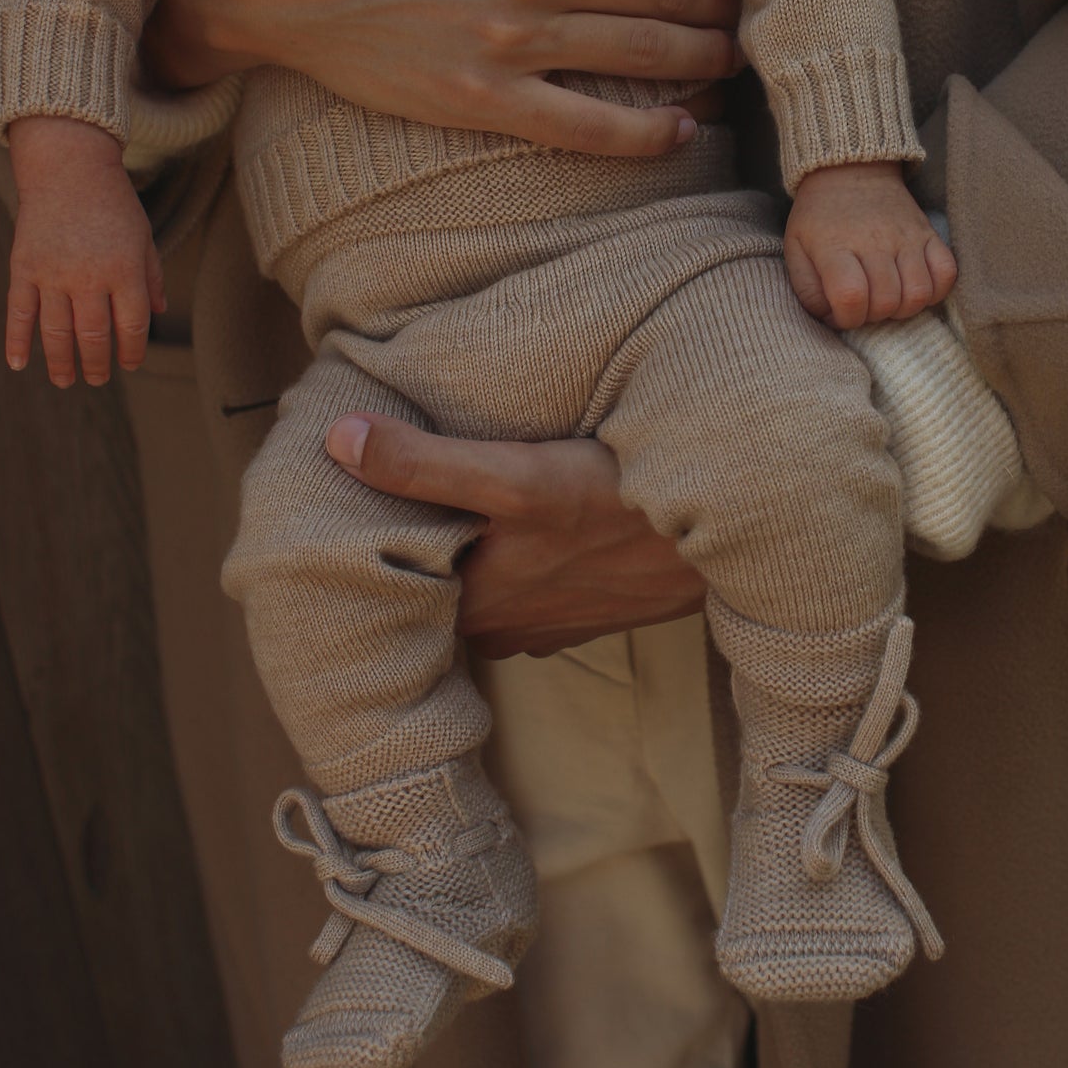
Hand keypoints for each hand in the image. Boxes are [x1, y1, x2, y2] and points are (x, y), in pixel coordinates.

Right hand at [5, 118, 166, 385]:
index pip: (132, 325)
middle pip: (94, 336)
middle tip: (98, 379)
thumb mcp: (143, 236)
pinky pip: (19, 312)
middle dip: (97, 365)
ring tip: (66, 380)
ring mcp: (53, 273)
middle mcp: (89, 276)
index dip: (132, 351)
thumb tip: (157, 313)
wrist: (68, 168)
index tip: (130, 364)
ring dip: (61, 363)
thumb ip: (151, 276)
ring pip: (57, 332)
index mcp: (125, 270)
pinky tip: (20, 365)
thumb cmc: (112, 203)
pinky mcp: (25, 267)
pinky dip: (17, 341)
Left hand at [324, 413, 703, 656]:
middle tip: (389, 493)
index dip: (370, 540)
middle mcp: (506, 628)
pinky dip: (519, 566)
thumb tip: (338, 440)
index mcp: (476, 603)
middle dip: (418, 546)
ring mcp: (551, 625)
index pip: (396, 582)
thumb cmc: (620, 505)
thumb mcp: (519, 479)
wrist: (729, 536)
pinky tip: (523, 529)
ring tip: (451, 505)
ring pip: (486, 592)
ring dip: (471, 559)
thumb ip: (425, 465)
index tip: (343, 502)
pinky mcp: (591, 612)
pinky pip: (533, 593)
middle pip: (440, 587)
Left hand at [783, 162, 957, 327]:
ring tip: (887, 299)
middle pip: (886, 301)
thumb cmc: (819, 217)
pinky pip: (947, 273)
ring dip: (903, 308)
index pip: (850, 296)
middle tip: (863, 305)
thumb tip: (832, 318)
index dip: (847, 318)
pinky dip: (935, 291)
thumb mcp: (796, 249)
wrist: (849, 170)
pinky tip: (914, 288)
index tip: (841, 313)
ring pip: (918, 294)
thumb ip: (807, 290)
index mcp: (835, 246)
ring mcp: (906, 237)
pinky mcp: (928, 233)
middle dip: (873, 316)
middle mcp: (874, 241)